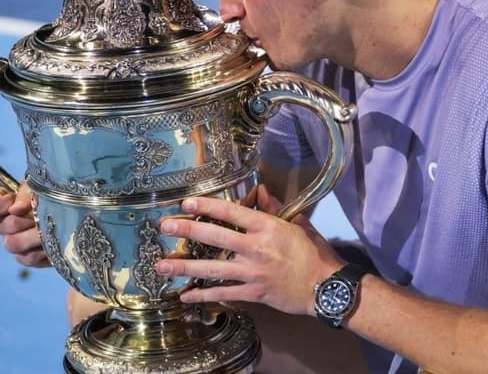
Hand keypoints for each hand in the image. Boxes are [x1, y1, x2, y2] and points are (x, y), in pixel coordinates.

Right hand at [0, 182, 49, 267]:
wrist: (75, 216)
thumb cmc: (55, 197)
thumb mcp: (42, 188)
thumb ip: (26, 194)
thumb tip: (15, 209)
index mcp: (4, 203)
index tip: (15, 203)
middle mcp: (4, 224)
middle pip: (2, 226)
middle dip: (25, 219)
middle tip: (44, 214)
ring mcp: (14, 243)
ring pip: (13, 244)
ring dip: (34, 235)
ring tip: (51, 228)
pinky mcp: (28, 258)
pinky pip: (28, 258)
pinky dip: (42, 249)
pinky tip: (54, 241)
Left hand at [155, 184, 345, 315]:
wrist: (325, 286)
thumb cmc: (313, 253)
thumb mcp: (296, 224)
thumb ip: (273, 208)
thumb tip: (259, 191)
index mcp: (266, 227)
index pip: (231, 212)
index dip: (207, 206)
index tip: (187, 203)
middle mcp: (256, 248)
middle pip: (215, 237)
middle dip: (187, 231)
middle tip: (165, 227)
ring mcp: (252, 272)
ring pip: (212, 268)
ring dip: (185, 267)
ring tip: (162, 265)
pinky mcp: (253, 292)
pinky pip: (223, 293)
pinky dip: (203, 295)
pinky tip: (185, 295)